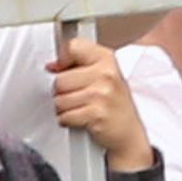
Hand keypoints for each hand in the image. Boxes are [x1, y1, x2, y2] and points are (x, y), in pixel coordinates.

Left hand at [48, 37, 152, 166]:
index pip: (73, 47)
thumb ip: (79, 64)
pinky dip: (67, 120)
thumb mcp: (104, 75)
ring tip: (78, 108)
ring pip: (60, 99)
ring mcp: (101, 94)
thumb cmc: (114, 105)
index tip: (62, 69)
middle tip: (75, 97)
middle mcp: (105, 74)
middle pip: (60, 79)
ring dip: (64, 108)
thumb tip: (52, 66)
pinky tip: (79, 118)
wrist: (129, 133)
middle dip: (62, 92)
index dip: (62, 59)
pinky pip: (65, 116)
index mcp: (107, 59)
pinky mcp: (96, 114)